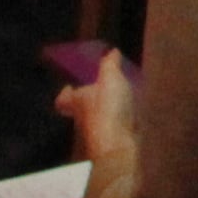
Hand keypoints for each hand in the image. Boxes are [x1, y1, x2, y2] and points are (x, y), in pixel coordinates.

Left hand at [51, 50, 137, 174]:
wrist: (120, 145)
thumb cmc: (108, 109)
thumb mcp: (111, 79)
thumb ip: (110, 65)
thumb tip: (111, 51)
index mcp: (77, 101)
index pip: (63, 98)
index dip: (67, 92)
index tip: (71, 85)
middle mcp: (83, 118)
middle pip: (80, 109)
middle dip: (89, 100)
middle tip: (102, 88)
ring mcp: (98, 132)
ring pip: (98, 119)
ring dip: (106, 110)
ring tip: (122, 98)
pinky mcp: (113, 140)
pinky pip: (114, 127)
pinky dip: (120, 120)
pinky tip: (133, 113)